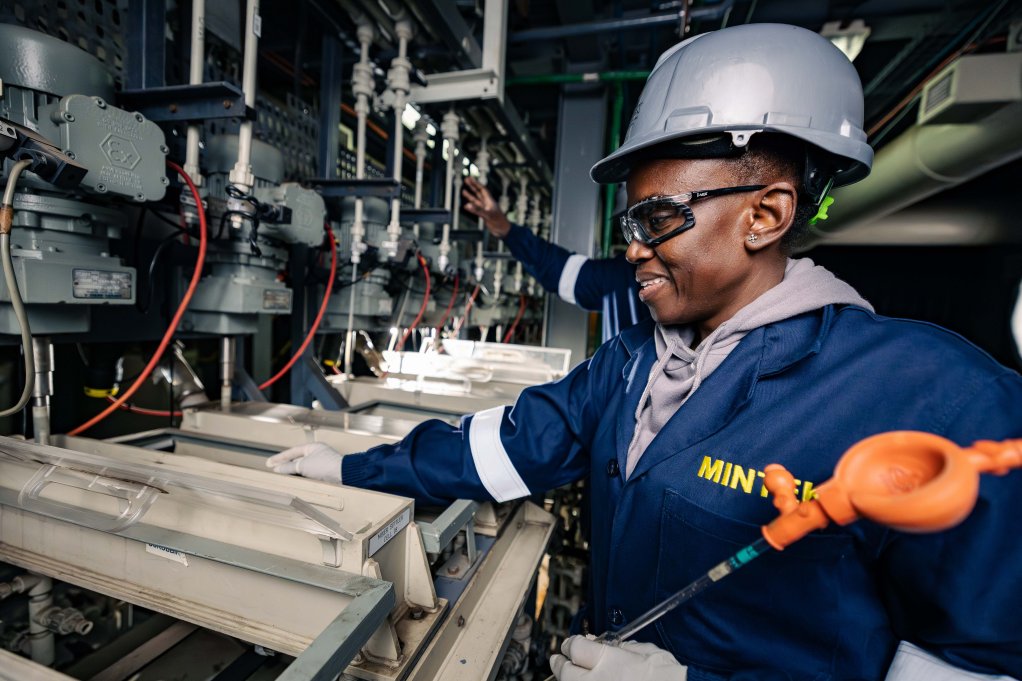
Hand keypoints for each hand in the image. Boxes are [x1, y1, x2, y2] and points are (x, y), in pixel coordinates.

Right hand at [266, 443, 343, 482]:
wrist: (343, 476)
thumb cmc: (324, 466)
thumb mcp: (303, 465)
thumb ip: (289, 467)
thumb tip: (277, 469)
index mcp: (312, 447)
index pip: (292, 452)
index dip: (279, 458)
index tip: (268, 463)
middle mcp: (317, 454)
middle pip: (297, 460)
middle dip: (285, 465)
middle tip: (272, 470)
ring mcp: (321, 464)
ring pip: (302, 469)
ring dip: (292, 473)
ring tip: (280, 478)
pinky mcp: (324, 474)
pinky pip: (308, 475)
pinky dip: (300, 478)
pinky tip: (294, 482)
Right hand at [462, 176, 511, 237]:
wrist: (503, 231)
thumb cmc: (499, 222)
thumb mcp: (487, 215)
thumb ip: (477, 210)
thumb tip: (467, 205)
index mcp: (490, 201)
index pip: (482, 189)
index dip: (476, 183)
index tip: (470, 178)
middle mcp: (487, 204)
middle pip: (478, 193)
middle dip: (472, 186)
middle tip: (466, 180)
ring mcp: (485, 209)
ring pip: (476, 201)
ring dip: (470, 196)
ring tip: (463, 191)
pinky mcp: (484, 215)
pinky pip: (476, 209)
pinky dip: (471, 207)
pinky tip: (466, 205)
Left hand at [550, 636, 686, 680]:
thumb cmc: (668, 677)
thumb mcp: (644, 651)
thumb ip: (619, 648)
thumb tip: (599, 644)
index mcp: (607, 661)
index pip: (574, 647)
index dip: (572, 643)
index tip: (572, 644)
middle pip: (564, 670)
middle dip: (562, 663)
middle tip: (561, 659)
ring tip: (570, 676)